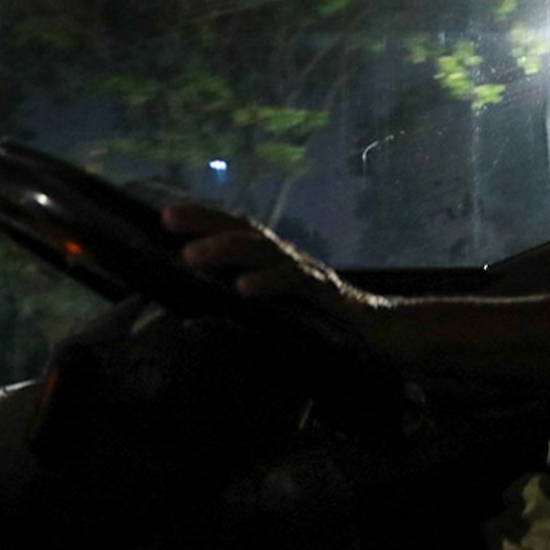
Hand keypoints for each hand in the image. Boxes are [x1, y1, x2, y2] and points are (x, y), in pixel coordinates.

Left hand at [161, 204, 377, 322]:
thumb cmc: (327, 326)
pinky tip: (243, 288)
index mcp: (273, 261)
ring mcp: (306, 271)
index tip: (165, 215)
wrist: (384, 334)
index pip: (234, 230)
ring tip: (192, 256)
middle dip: (204, 220)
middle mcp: (287, 257)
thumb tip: (195, 318)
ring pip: (262, 249)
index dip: (202, 218)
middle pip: (242, 229)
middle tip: (168, 219)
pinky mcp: (325, 293)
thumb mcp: (279, 313)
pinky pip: (293, 281)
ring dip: (225, 248)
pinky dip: (267, 282)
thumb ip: (246, 309)